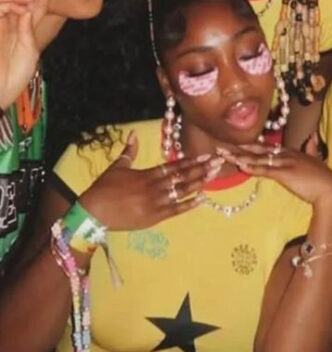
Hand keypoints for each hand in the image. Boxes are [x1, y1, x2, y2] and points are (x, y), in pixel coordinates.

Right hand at [0, 0, 49, 110]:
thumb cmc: (15, 77)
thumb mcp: (29, 51)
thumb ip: (28, 28)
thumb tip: (28, 5)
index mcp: (24, 30)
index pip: (34, 6)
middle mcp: (11, 25)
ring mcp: (0, 26)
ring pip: (4, 1)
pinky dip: (7, 4)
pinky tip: (17, 7)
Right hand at [80, 131, 215, 229]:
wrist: (93, 213)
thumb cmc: (104, 188)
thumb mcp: (117, 166)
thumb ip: (128, 151)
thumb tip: (133, 133)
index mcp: (146, 174)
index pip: (173, 166)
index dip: (191, 161)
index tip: (206, 155)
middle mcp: (154, 188)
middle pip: (182, 177)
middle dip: (201, 170)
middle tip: (218, 164)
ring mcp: (155, 204)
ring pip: (181, 192)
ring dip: (199, 184)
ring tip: (213, 177)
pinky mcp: (153, 218)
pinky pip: (174, 211)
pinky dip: (188, 205)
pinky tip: (201, 199)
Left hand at [217, 141, 331, 209]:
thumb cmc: (323, 178)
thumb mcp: (315, 160)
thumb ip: (311, 149)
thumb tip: (311, 137)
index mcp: (290, 152)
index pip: (265, 147)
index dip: (249, 146)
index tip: (235, 145)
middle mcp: (285, 154)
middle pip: (257, 149)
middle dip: (238, 148)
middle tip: (220, 146)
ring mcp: (285, 162)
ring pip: (258, 158)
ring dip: (239, 156)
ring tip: (223, 155)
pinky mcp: (285, 173)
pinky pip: (265, 170)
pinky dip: (252, 167)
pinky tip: (241, 166)